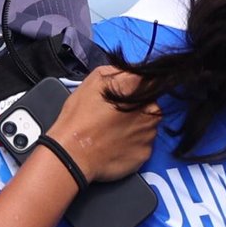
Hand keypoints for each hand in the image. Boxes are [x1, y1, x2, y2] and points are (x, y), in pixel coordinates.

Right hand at [45, 66, 160, 183]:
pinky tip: (117, 144)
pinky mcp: (146, 152)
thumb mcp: (94, 80)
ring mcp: (150, 132)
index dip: (140, 87)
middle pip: (151, 104)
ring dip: (137, 126)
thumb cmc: (79, 115)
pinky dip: (133, 143)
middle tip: (116, 116)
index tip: (129, 94)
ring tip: (114, 131)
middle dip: (139, 108)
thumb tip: (133, 72)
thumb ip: (118, 72)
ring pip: (149, 125)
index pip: (152, 80)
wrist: (73, 154)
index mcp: (138, 88)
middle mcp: (151, 108)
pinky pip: (144, 143)